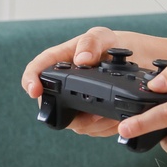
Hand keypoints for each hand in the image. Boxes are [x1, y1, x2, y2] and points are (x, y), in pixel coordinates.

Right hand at [20, 25, 144, 136]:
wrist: (136, 60)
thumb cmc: (112, 44)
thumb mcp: (103, 36)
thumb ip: (91, 43)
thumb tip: (82, 60)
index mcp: (60, 61)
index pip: (37, 70)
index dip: (30, 80)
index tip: (35, 90)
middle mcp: (65, 84)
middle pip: (54, 106)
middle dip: (73, 116)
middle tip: (96, 114)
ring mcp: (76, 102)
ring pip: (75, 124)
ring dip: (93, 124)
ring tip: (111, 114)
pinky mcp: (90, 115)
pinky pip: (92, 130)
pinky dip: (105, 128)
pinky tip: (116, 119)